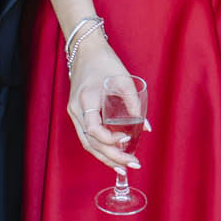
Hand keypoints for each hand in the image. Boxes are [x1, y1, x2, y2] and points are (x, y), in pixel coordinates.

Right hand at [65, 37, 147, 172]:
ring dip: (104, 157)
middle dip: (111, 157)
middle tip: (131, 165)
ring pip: (87, 143)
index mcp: (86, 99)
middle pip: (90, 142)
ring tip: (122, 168)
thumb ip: (134, 102)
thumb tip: (146, 127)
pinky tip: (112, 155)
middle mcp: (76, 110)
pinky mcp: (78, 114)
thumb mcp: (123, 79)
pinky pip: (87, 136)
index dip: (110, 139)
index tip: (127, 140)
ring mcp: (74, 113)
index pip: (94, 129)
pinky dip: (99, 148)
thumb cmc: (105, 63)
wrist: (86, 52)